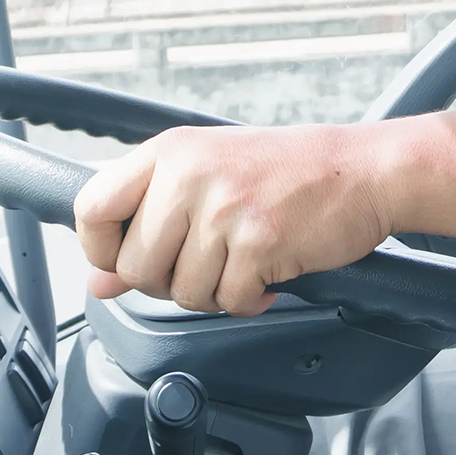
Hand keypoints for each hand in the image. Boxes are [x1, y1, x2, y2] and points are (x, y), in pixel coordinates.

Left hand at [72, 123, 394, 316]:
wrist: (364, 170)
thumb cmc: (288, 172)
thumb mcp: (207, 180)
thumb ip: (147, 224)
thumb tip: (99, 281)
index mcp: (169, 152)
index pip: (91, 208)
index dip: (101, 250)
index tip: (126, 261)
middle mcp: (190, 175)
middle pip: (135, 266)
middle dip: (168, 283)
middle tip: (205, 266)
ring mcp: (224, 208)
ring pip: (182, 293)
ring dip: (215, 292)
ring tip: (243, 262)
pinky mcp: (259, 241)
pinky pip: (230, 301)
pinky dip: (251, 299)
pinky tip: (269, 272)